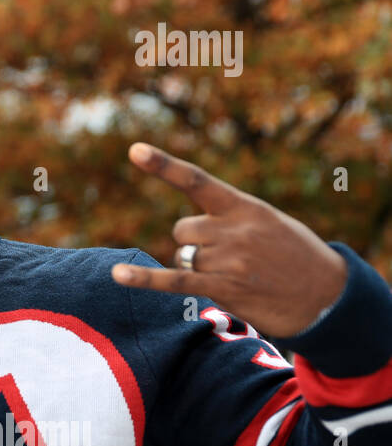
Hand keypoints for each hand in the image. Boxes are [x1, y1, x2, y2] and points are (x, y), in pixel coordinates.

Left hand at [110, 142, 347, 338]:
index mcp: (243, 206)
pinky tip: (118, 274)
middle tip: (227, 255)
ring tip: (235, 274)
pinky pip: (173, 280)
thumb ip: (228, 218)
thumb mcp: (267, 221)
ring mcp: (228, 259)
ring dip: (199, 267)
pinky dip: (143, 278)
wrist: (326, 295)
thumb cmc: (293, 254)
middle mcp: (233, 229)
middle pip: (182, 229)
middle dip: (194, 242)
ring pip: (183, 256)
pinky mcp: (223, 288)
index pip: (196, 180)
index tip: (135, 150)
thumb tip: (186, 232)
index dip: (163, 165)